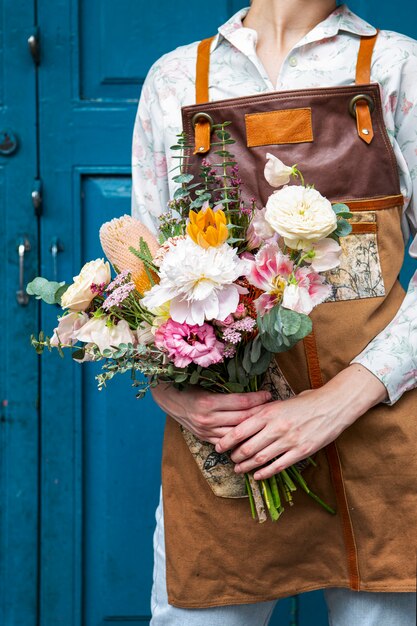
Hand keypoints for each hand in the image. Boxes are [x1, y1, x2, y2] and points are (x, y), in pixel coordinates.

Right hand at [151, 383, 271, 444]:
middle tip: (273, 409)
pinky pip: (227, 442)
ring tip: (267, 423)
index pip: (241, 402)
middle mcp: (208, 419)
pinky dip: (240, 440)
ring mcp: (206, 431)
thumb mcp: (206, 384)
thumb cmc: (188, 386)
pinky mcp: (205, 438)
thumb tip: (251, 388)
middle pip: (242, 419)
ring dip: (253, 429)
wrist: (168, 399)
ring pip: (236, 433)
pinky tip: (252, 437)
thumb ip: (226, 389)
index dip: (257, 399)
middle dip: (260, 413)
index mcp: (208, 402)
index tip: (269, 394)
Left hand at [215, 364, 387, 478]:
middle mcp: (277, 427)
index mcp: (270, 412)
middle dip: (236, 456)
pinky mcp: (301, 451)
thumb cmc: (307, 401)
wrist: (333, 406)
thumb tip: (245, 419)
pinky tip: (257, 475)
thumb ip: (264, 411)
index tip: (219, 446)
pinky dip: (265, 473)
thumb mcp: (281, 401)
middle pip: (248, 447)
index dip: (227, 440)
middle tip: (230, 459)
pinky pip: (279, 466)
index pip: (241, 429)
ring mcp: (289, 441)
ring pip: (261, 458)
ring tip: (239, 469)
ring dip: (247, 466)